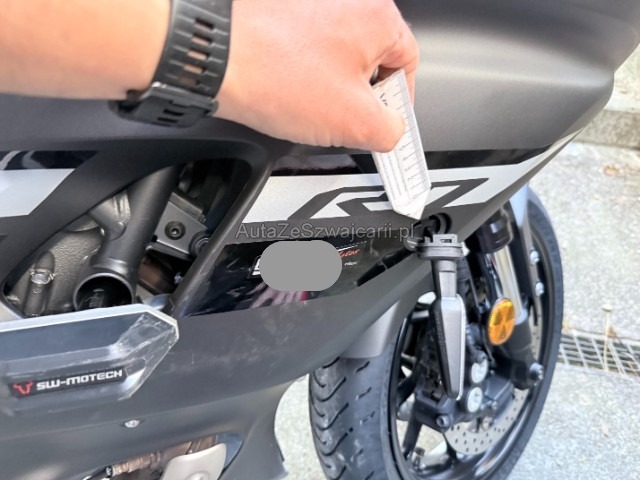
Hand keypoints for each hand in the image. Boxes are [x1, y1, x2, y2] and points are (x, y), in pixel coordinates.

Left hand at [215, 0, 418, 151]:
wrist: (214, 58)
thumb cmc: (276, 75)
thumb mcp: (354, 121)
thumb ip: (390, 130)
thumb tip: (393, 132)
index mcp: (376, 16)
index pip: (408, 63)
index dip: (399, 102)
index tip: (386, 124)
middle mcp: (347, 0)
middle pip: (373, 60)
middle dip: (362, 97)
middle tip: (346, 121)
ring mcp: (313, 5)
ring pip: (338, 57)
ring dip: (332, 88)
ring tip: (310, 106)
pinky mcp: (285, 14)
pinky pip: (309, 50)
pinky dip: (306, 74)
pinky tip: (291, 92)